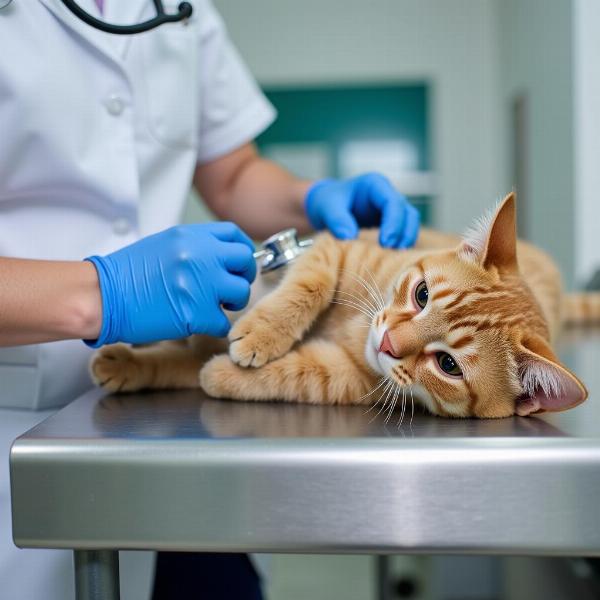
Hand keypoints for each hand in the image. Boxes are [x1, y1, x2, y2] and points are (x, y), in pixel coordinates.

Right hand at [85, 222, 255, 346]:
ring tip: (214, 306)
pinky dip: (214, 326)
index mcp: (191, 237)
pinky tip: (200, 323)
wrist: (101, 296)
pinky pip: (223, 323)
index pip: (234, 235)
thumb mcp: (162, 245)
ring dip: (232, 303)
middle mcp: (200, 256)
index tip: (239, 262)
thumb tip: (218, 257)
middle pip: (245, 261)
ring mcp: (201, 284)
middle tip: (230, 288)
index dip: (241, 249)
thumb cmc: (125, 275)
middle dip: (243, 276)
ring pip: (241, 292)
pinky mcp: (197, 313)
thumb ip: (193, 248)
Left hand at [305, 172, 419, 247]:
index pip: (393, 202)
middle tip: (390, 252)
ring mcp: (391, 208)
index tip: (385, 243)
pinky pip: (404, 231)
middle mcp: (387, 194)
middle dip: (402, 234)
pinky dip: (401, 243)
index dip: (393, 223)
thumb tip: (349, 236)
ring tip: (394, 258)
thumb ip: (337, 220)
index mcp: (374, 185)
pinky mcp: (391, 221)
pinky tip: (392, 257)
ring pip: (410, 222)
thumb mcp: (327, 208)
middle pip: (407, 213)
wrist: (326, 206)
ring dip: (405, 240)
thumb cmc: (327, 202)